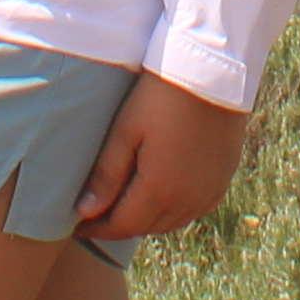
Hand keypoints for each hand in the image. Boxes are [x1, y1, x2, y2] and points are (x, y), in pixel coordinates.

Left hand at [71, 70, 252, 244]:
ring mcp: (208, 193)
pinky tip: (163, 195)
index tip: (77, 227)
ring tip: (127, 204)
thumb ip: (106, 175)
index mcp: (159, 192)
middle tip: (98, 214)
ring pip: (170, 222)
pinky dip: (173, 210)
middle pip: (145, 227)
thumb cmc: (162, 95)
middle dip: (120, 224)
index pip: (121, 226)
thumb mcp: (126, 130)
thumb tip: (84, 213)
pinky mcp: (222, 180)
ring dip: (147, 219)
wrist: (214, 69)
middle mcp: (186, 202)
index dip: (96, 229)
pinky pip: (193, 209)